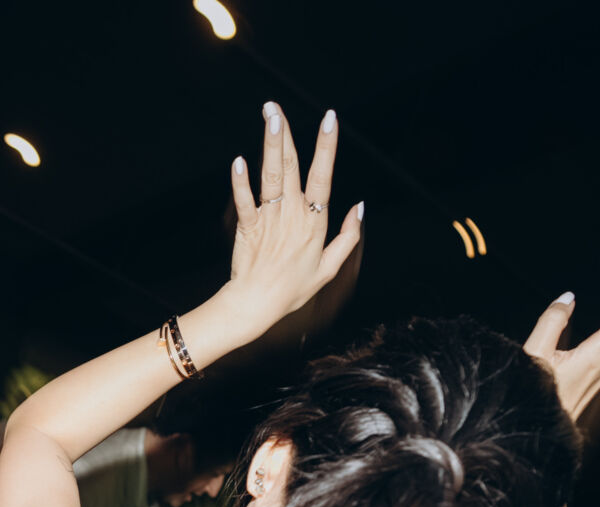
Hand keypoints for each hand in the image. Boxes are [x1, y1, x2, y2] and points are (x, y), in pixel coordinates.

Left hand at [215, 103, 363, 346]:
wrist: (258, 306)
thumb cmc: (293, 288)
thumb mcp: (330, 267)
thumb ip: (348, 236)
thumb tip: (360, 207)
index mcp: (314, 222)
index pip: (323, 176)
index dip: (326, 146)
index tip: (329, 117)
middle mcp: (293, 216)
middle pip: (291, 167)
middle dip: (285, 133)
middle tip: (276, 106)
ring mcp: (269, 220)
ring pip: (271, 176)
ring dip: (269, 145)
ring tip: (268, 117)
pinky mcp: (247, 228)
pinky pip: (244, 201)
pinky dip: (241, 181)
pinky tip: (239, 160)